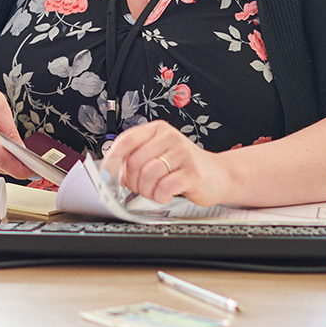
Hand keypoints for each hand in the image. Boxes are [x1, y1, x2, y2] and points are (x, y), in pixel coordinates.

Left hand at [102, 121, 231, 206]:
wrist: (218, 174)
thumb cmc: (184, 166)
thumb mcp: (158, 154)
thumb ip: (136, 159)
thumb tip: (111, 173)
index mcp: (158, 130)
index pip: (126, 140)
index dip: (112, 160)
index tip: (107, 175)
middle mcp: (170, 138)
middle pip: (135, 162)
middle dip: (133, 181)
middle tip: (141, 187)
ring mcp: (182, 154)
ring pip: (148, 175)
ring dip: (147, 191)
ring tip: (155, 191)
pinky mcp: (192, 173)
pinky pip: (164, 187)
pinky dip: (160, 196)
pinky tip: (166, 195)